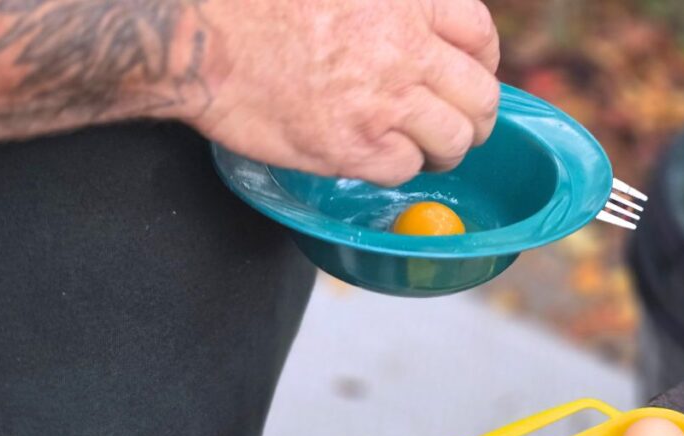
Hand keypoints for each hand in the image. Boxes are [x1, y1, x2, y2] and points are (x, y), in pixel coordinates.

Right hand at [189, 0, 500, 185]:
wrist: (199, 41)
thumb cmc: (257, 5)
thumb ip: (391, 4)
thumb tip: (421, 29)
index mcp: (406, 1)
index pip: (480, 37)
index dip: (483, 64)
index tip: (472, 76)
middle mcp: (405, 50)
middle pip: (479, 98)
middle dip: (476, 118)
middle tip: (459, 126)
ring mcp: (383, 103)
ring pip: (452, 141)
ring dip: (444, 150)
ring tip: (424, 151)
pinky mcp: (353, 148)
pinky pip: (403, 170)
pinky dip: (397, 168)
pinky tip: (376, 156)